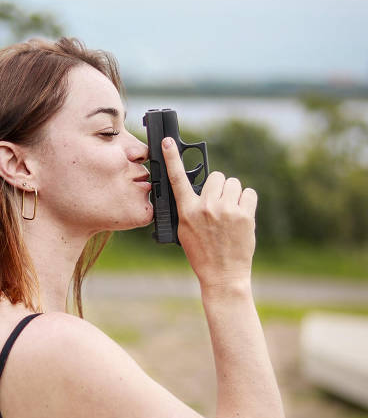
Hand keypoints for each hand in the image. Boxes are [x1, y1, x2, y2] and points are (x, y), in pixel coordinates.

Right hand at [161, 137, 257, 288]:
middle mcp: (206, 207)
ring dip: (233, 194)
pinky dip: (247, 202)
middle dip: (219, 187)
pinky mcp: (245, 215)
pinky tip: (242, 216)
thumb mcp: (185, 231)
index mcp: (187, 211)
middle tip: (219, 205)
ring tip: (230, 213)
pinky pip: (249, 193)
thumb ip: (190, 208)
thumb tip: (199, 190)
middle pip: (216, 176)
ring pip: (233, 183)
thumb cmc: (202, 254)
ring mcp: (226, 210)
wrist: (223, 275)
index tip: (167, 142)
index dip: (172, 158)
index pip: (177, 179)